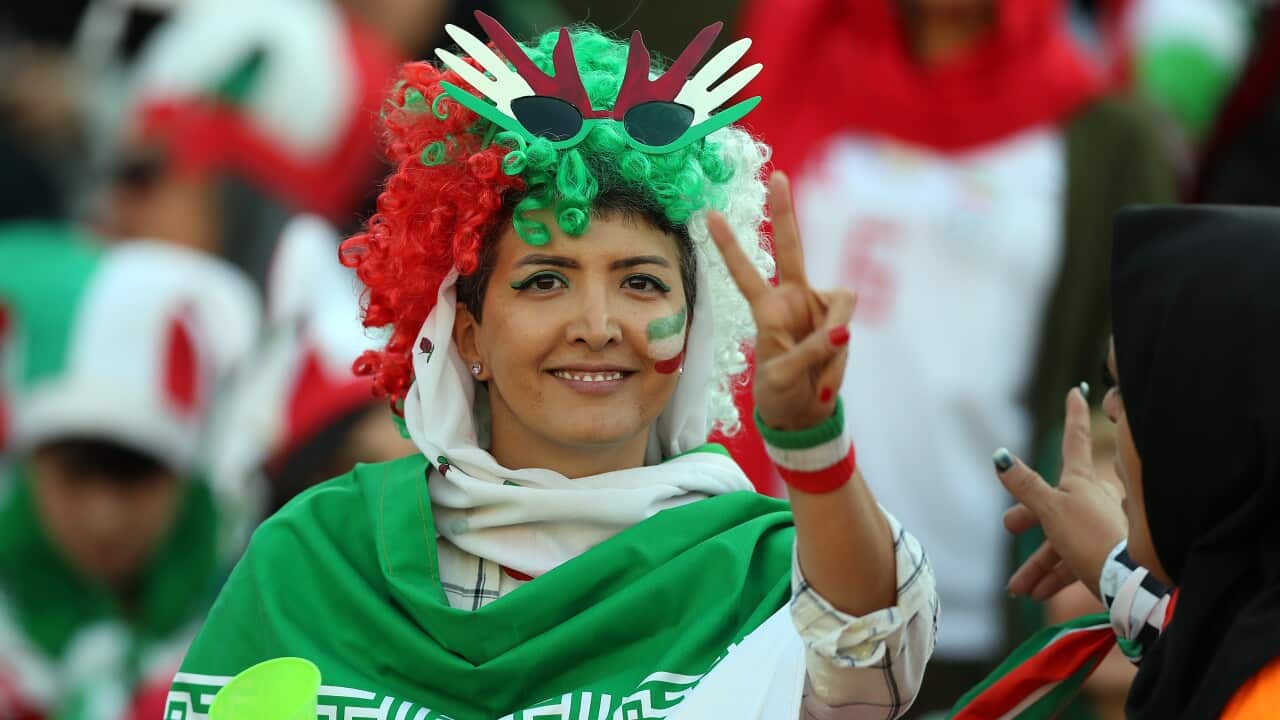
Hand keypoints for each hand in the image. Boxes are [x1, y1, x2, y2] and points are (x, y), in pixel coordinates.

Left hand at [707, 172, 854, 430]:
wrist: (806, 412)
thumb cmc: (783, 391)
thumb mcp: (783, 377)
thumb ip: (809, 353)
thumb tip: (842, 331)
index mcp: (766, 309)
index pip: (745, 273)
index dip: (730, 247)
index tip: (710, 215)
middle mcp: (792, 298)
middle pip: (792, 248)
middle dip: (785, 213)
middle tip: (777, 177)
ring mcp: (819, 307)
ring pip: (838, 309)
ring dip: (830, 348)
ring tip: (818, 381)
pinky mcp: (840, 321)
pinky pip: (845, 333)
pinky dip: (837, 361)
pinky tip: (827, 384)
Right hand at [996, 386, 1126, 600]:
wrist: (1131, 584)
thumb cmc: (1090, 538)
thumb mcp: (1051, 510)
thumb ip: (1025, 485)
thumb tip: (1000, 456)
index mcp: (1081, 481)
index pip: (1073, 439)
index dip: (1073, 414)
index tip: (1077, 391)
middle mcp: (1092, 498)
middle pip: (1052, 500)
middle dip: (1028, 517)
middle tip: (1010, 527)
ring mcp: (1099, 526)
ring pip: (1059, 539)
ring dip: (1036, 563)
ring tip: (1017, 586)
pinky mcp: (1104, 554)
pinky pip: (1072, 561)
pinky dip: (1052, 576)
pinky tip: (1036, 594)